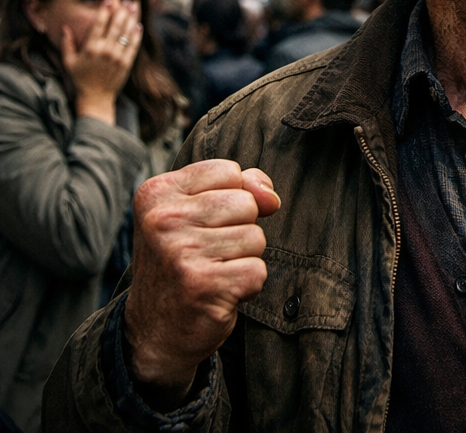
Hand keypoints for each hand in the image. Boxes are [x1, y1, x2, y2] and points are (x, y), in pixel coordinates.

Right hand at [64, 0, 142, 123]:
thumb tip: (64, 27)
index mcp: (90, 48)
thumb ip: (67, 44)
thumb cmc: (80, 79)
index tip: (108, 1)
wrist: (96, 98)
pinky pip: (134, 45)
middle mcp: (105, 51)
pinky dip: (137, 34)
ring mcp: (117, 57)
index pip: (99, 25)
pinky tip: (138, 25)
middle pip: (115, 26)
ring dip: (131, 19)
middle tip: (125, 1)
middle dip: (121, 11)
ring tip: (134, 7)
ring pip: (126, 33)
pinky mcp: (127, 63)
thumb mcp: (69, 62)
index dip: (104, 11)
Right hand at [124, 161, 281, 400]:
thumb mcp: (197, 213)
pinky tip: (219, 294)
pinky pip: (258, 270)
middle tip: (208, 255)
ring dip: (244, 259)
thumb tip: (271, 198)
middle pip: (246, 202)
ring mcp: (181, 253)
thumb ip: (239, 187)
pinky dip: (247, 286)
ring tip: (213, 273)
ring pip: (255, 237)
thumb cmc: (183, 262)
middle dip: (240, 229)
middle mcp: (163, 220)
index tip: (203, 225)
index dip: (231, 198)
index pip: (229, 171)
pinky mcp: (204, 285)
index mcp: (157, 193)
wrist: (155, 333)